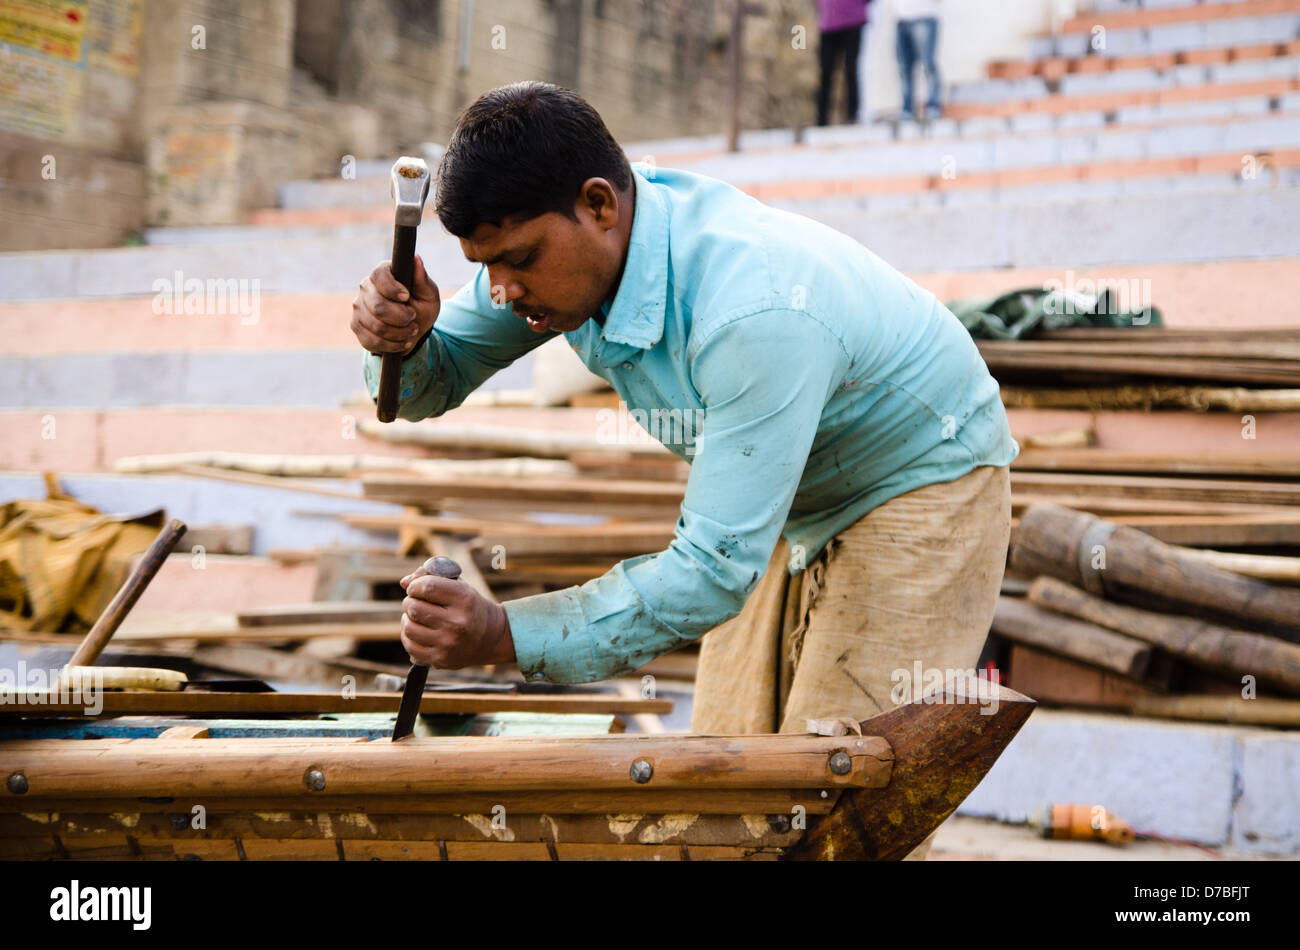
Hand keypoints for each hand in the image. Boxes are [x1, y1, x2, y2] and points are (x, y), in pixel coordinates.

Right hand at [351, 253, 440, 354]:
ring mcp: (358, 307)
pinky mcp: (356, 326)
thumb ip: (422, 279)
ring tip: (412, 331)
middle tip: (413, 319)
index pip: (379, 276)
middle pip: (378, 306)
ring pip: (376, 326)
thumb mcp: (428, 294)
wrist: (414, 328)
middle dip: (401, 318)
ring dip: (399, 333)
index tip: (407, 297)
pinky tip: (403, 343)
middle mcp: (366, 288)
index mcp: (382, 273)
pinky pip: (371, 341)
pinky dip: (391, 345)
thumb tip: (416, 258)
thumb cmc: (422, 306)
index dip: (393, 289)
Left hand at [399, 565, 515, 668]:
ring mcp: (449, 643)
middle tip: (417, 602)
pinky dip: (409, 637)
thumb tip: (404, 582)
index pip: (427, 586)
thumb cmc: (470, 607)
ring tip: (417, 617)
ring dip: (408, 619)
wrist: (491, 638)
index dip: (415, 585)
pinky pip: (411, 646)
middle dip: (410, 601)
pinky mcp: (441, 659)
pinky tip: (418, 631)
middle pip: (414, 607)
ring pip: (409, 627)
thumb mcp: (459, 586)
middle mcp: (457, 622)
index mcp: (464, 599)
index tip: (416, 588)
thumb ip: (432, 577)